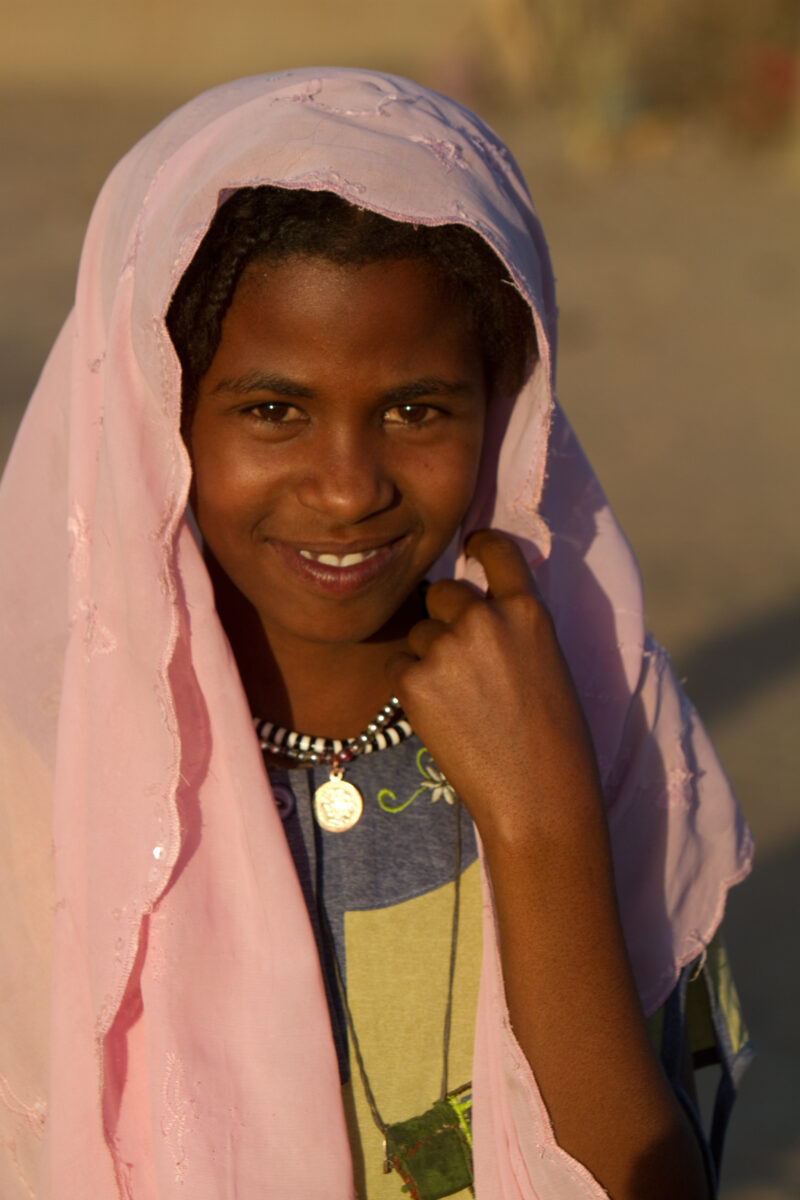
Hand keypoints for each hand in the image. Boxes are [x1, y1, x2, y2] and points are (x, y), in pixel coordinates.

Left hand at [387, 529, 603, 847]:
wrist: (538, 795)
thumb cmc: (555, 737)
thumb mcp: (547, 662)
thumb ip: (513, 626)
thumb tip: (476, 606)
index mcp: (527, 610)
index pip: (496, 549)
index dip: (479, 545)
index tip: (469, 547)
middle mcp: (485, 618)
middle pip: (443, 591)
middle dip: (445, 616)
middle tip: (462, 660)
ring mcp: (447, 648)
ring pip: (419, 632)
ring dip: (429, 656)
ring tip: (462, 702)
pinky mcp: (415, 681)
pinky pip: (401, 666)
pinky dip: (412, 686)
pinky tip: (443, 718)